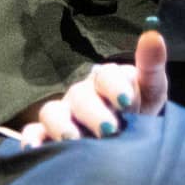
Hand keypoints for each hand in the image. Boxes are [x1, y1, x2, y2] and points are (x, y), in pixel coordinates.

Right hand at [12, 30, 168, 148]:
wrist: (127, 142)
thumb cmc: (138, 110)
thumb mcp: (151, 90)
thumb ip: (151, 65)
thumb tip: (153, 35)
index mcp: (106, 81)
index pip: (106, 75)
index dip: (114, 86)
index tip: (126, 101)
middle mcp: (81, 96)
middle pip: (79, 96)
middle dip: (92, 112)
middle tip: (109, 130)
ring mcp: (63, 115)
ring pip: (52, 112)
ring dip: (60, 125)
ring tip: (74, 141)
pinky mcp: (49, 136)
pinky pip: (33, 134)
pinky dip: (31, 139)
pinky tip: (35, 149)